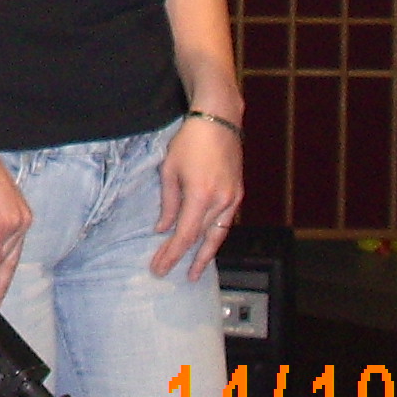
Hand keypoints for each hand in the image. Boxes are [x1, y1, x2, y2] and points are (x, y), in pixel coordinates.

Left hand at [151, 115, 243, 278]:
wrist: (219, 121)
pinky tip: (208, 244)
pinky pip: (226, 222)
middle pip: (202, 239)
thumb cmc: (190, 141)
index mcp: (201, 195)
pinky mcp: (238, 193)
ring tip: (195, 270)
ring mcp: (233, 198)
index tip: (159, 267)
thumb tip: (163, 228)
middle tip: (173, 275)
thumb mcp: (170, 169)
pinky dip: (216, 236)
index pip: (185, 235)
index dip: (172, 254)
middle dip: (185, 258)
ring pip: (218, 234)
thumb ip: (168, 202)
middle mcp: (221, 201)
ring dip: (206, 254)